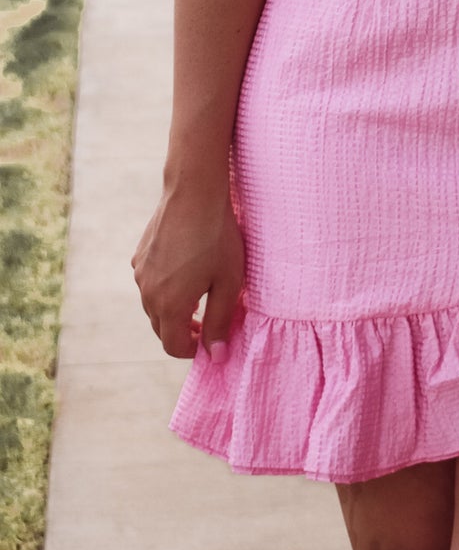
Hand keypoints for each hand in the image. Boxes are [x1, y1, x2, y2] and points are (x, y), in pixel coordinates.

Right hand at [130, 178, 244, 360]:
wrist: (194, 193)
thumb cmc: (217, 238)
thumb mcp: (228, 283)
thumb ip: (219, 323)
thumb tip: (216, 356)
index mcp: (169, 306)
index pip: (174, 347)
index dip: (193, 350)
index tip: (210, 342)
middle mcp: (147, 294)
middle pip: (162, 329)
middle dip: (183, 332)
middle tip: (207, 322)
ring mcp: (140, 273)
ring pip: (153, 306)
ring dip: (173, 309)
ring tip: (198, 296)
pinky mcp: (139, 255)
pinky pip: (149, 283)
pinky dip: (164, 288)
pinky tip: (185, 271)